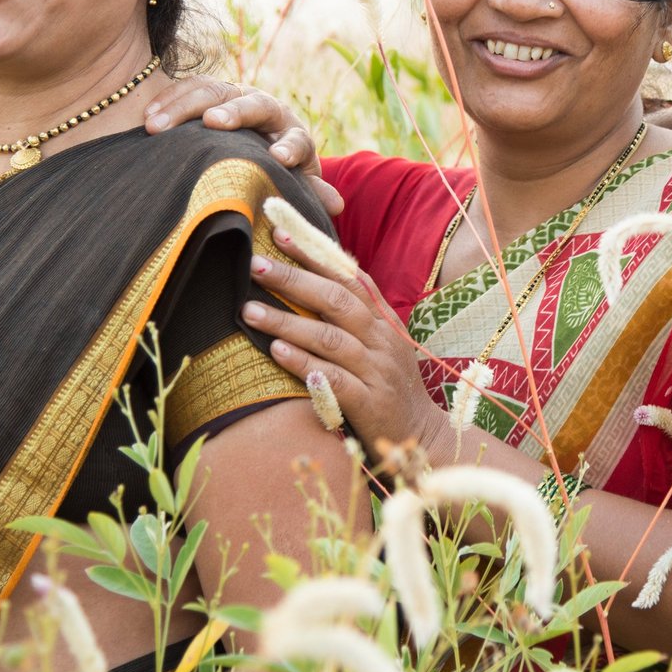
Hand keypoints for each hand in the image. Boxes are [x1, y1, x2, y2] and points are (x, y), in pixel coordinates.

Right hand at [143, 77, 343, 215]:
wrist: (255, 145)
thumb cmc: (275, 174)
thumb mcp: (293, 183)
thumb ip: (308, 191)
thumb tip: (335, 206)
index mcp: (293, 135)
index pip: (297, 138)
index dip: (289, 148)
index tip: (278, 159)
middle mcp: (268, 109)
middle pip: (254, 104)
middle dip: (233, 111)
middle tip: (213, 121)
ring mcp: (238, 96)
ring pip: (214, 90)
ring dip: (183, 106)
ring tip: (154, 126)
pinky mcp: (212, 92)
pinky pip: (189, 88)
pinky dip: (168, 100)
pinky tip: (147, 117)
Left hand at [241, 233, 439, 448]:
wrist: (421, 436)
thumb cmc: (389, 387)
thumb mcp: (382, 345)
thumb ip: (356, 316)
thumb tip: (316, 280)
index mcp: (384, 321)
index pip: (350, 278)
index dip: (316, 255)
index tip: (282, 235)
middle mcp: (382, 340)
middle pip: (336, 300)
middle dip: (294, 280)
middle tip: (255, 266)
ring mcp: (377, 371)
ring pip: (329, 337)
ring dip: (287, 321)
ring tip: (249, 311)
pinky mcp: (369, 403)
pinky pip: (333, 378)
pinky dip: (303, 363)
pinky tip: (276, 352)